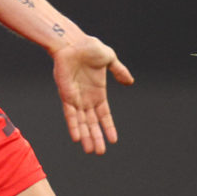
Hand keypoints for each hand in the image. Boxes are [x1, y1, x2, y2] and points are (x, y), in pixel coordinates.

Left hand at [51, 34, 133, 153]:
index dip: (109, 127)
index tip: (114, 140)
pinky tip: (77, 138)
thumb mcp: (109, 59)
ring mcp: (75, 98)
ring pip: (82, 122)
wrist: (72, 42)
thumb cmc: (89, 48)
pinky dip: (74, 126)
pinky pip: (70, 114)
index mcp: (97, 92)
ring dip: (86, 136)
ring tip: (91, 151)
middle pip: (92, 123)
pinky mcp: (66, 95)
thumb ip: (119, 71)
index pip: (104, 115)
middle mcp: (86, 98)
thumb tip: (130, 83)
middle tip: (100, 153)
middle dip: (97, 137)